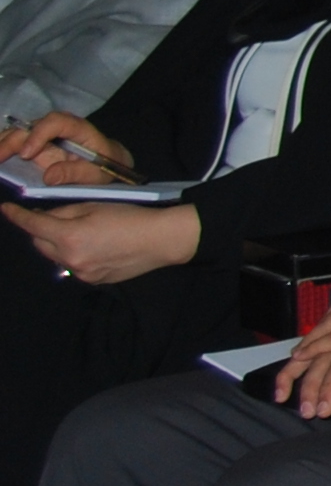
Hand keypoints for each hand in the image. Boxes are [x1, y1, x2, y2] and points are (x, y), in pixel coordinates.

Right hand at [0, 112, 126, 176]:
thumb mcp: (95, 172)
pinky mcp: (32, 143)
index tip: (27, 154)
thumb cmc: (103, 165)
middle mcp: (56, 126)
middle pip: (29, 128)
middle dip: (10, 142)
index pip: (55, 122)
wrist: (106, 161)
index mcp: (76, 127)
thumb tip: (48, 177)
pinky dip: (2, 148)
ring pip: (17, 132)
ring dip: (2, 143)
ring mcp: (41, 133)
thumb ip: (74, 173)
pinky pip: (13, 142)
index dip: (38, 134)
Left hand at [6, 199, 200, 283]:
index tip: (5, 209)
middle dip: (41, 230)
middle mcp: (69, 259)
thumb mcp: (95, 205)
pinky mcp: (92, 280)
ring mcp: (80, 273)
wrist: (161, 240)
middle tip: (55, 218)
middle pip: (40, 244)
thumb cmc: (130, 217)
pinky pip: (73, 266)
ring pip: (56, 256)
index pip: (33, 225)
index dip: (16, 216)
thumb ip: (65, 211)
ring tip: (80, 233)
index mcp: (69, 236)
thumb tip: (46, 217)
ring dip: (58, 244)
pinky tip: (95, 247)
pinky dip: (75, 255)